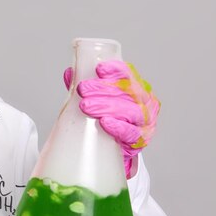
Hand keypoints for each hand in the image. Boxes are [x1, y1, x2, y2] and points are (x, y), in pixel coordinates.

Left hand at [64, 61, 160, 176]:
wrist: (117, 146)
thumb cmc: (111, 117)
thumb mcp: (99, 98)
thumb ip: (86, 86)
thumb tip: (70, 73)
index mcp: (137, 88)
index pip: (129, 75)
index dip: (116, 71)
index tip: (99, 69)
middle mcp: (145, 103)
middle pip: (128, 92)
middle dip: (103, 89)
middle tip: (82, 89)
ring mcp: (145, 122)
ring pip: (130, 111)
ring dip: (107, 107)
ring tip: (86, 106)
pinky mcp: (141, 141)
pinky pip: (132, 133)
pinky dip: (118, 127)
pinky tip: (105, 122)